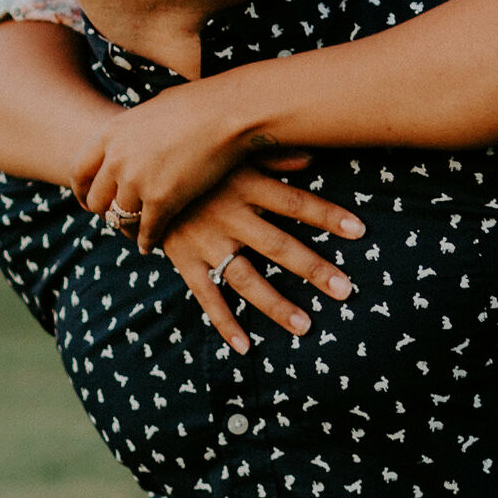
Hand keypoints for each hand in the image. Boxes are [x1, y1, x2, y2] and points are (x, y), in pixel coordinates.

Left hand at [77, 88, 259, 250]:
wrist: (227, 113)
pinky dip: (148, 241)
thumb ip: (136, 130)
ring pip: (120, 218)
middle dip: (104, 213)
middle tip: (115, 219)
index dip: (82, 190)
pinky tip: (152, 245)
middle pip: (97, 199)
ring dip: (127, 229)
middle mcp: (117, 159)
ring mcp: (137, 181)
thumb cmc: (199, 104)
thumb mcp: (152, 109)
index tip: (89, 201)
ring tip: (135, 235)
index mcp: (111, 133)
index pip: (80, 170)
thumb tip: (137, 136)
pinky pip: (147, 230)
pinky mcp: (162, 200)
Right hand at [158, 161, 363, 354]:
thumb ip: (272, 155)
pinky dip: (224, 322)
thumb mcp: (232, 150)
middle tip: (346, 291)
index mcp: (246, 185)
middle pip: (279, 246)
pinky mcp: (185, 260)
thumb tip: (312, 157)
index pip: (295, 203)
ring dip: (276, 304)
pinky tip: (245, 347)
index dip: (327, 216)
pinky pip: (207, 295)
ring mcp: (206, 242)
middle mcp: (229, 216)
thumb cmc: (196, 158)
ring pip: (246, 278)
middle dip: (313, 269)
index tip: (360, 231)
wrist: (136, 172)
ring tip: (306, 326)